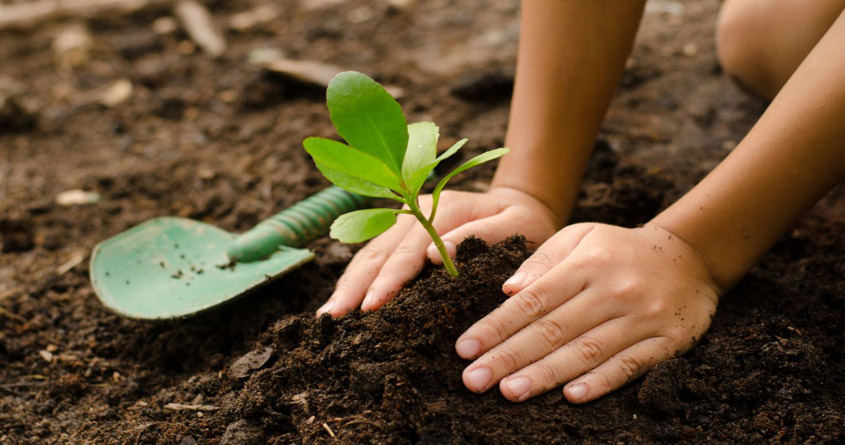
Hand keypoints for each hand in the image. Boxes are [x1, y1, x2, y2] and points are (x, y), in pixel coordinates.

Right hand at [317, 187, 560, 316]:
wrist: (521, 205)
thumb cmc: (525, 224)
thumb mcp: (517, 227)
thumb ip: (481, 237)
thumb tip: (437, 254)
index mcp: (444, 209)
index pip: (410, 249)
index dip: (389, 279)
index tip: (372, 306)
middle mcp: (417, 209)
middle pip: (380, 251)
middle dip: (356, 286)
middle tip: (334, 318)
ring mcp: (405, 217)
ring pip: (369, 252)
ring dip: (349, 283)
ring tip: (328, 314)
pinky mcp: (401, 230)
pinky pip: (373, 255)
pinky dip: (356, 278)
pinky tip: (341, 301)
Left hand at [455, 223, 720, 403]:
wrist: (691, 256)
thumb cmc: (620, 249)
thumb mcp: (582, 237)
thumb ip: (543, 260)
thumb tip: (508, 290)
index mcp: (586, 264)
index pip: (533, 300)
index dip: (496, 326)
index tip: (465, 348)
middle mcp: (612, 291)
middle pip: (553, 329)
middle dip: (509, 357)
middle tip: (474, 380)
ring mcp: (642, 318)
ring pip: (586, 351)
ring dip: (545, 375)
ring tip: (509, 392)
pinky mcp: (667, 341)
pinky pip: (630, 366)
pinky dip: (600, 383)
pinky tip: (571, 397)